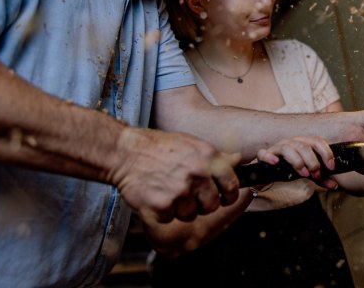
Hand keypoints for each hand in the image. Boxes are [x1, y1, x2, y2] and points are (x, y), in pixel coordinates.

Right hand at [109, 128, 240, 224]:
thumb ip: (216, 156)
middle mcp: (196, 174)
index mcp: (207, 158)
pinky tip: (156, 196)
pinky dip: (163, 212)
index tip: (225, 198)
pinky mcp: (162, 206)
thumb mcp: (192, 144)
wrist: (125, 153)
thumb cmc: (158, 147)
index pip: (231, 184)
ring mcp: (179, 192)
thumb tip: (238, 160)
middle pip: (212, 205)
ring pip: (191, 215)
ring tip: (168, 192)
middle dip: (202, 204)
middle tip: (188, 195)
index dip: (229, 194)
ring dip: (181, 209)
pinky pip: (170, 219)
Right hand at [257, 136, 338, 188]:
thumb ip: (320, 178)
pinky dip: (270, 157)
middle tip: (316, 175)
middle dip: (313, 161)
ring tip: (303, 174)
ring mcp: (276, 147)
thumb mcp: (306, 173)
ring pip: (288, 148)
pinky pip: (264, 153)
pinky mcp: (263, 156)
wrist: (267, 174)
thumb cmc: (289, 169)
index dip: (326, 153)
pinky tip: (276, 163)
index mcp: (303, 143)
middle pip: (304, 146)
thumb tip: (334, 185)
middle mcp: (290, 142)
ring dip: (297, 161)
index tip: (331, 167)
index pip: (317, 141)